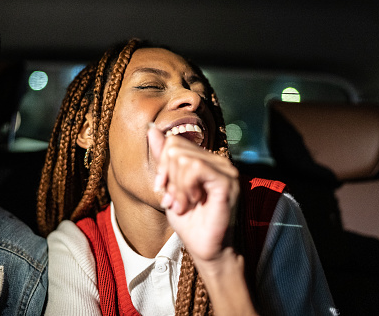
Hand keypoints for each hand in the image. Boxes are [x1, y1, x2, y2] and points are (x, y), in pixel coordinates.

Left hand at [147, 124, 239, 262]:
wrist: (205, 248)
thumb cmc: (190, 222)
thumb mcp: (169, 186)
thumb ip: (163, 158)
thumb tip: (152, 129)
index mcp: (206, 160)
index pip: (174, 142)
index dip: (162, 165)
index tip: (163, 188)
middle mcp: (218, 161)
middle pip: (175, 148)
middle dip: (168, 177)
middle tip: (175, 200)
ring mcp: (225, 170)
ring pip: (183, 158)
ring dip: (176, 187)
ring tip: (183, 204)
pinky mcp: (226, 181)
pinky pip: (195, 168)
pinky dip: (186, 187)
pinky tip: (193, 201)